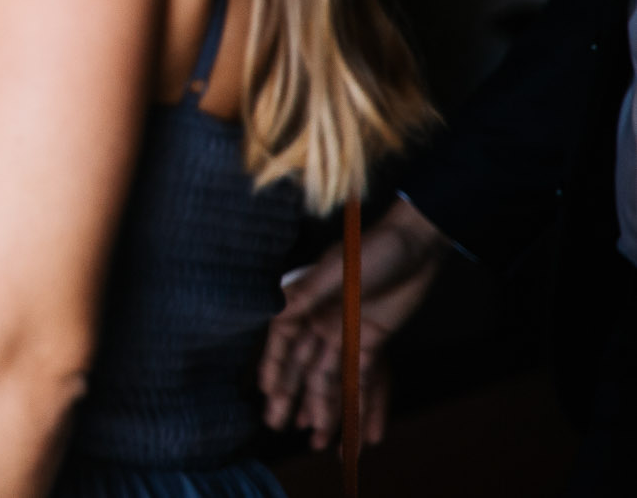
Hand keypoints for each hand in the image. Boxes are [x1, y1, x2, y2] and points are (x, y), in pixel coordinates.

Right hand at [259, 197, 446, 447]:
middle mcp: (322, 320)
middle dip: (291, 395)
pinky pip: (362, 376)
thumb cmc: (373, 250)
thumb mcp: (336, 271)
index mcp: (307, 302)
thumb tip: (274, 310)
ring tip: (316, 437)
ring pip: (330, 377)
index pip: (284, 340)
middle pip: (304, 365)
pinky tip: (350, 419)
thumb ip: (305, 293)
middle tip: (277, 424)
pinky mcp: (373, 340)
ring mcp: (347, 332)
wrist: (416, 246)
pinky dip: (356, 398)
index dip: (273, 366)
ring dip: (323, 405)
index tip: (266, 391)